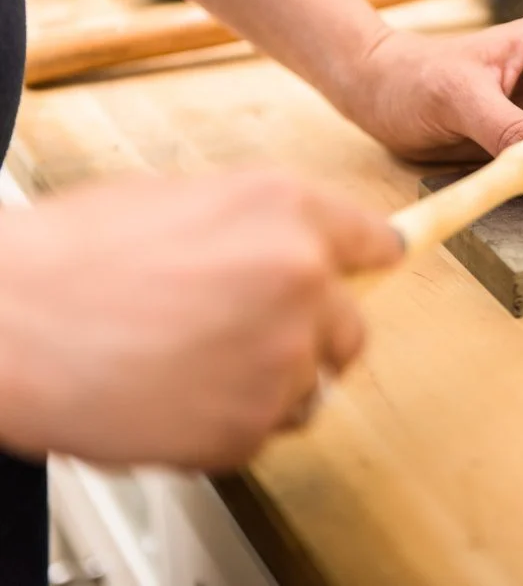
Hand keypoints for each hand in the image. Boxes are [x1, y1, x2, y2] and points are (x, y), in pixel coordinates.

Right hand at [0, 170, 400, 471]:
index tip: (371, 276)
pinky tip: (175, 394)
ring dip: (268, 382)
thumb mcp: (180, 200)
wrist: (3, 326)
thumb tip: (305, 245)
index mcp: (286, 210)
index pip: (377, 243)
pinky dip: (230, 421)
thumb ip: (262, 225)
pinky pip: (265, 428)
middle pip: (354, 328)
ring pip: (310, 385)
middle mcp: (301, 278)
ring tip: (192, 363)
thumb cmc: (69, 260)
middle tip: (249, 335)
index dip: (366, 264)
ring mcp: (282, 356)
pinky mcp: (253, 424)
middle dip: (312, 336)